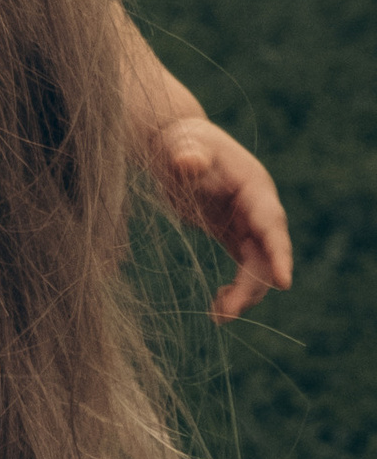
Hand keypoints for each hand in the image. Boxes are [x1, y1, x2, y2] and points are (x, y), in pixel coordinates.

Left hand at [146, 112, 292, 320]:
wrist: (175, 144)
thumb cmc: (182, 141)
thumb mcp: (184, 146)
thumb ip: (188, 155)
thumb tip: (187, 161)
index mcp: (254, 187)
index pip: (271, 223)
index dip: (279, 253)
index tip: (283, 282)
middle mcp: (259, 209)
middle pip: (267, 254)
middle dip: (252, 286)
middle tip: (226, 312)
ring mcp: (249, 225)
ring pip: (258, 269)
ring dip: (244, 295)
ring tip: (217, 316)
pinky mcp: (236, 237)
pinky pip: (245, 271)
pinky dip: (235, 291)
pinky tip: (217, 307)